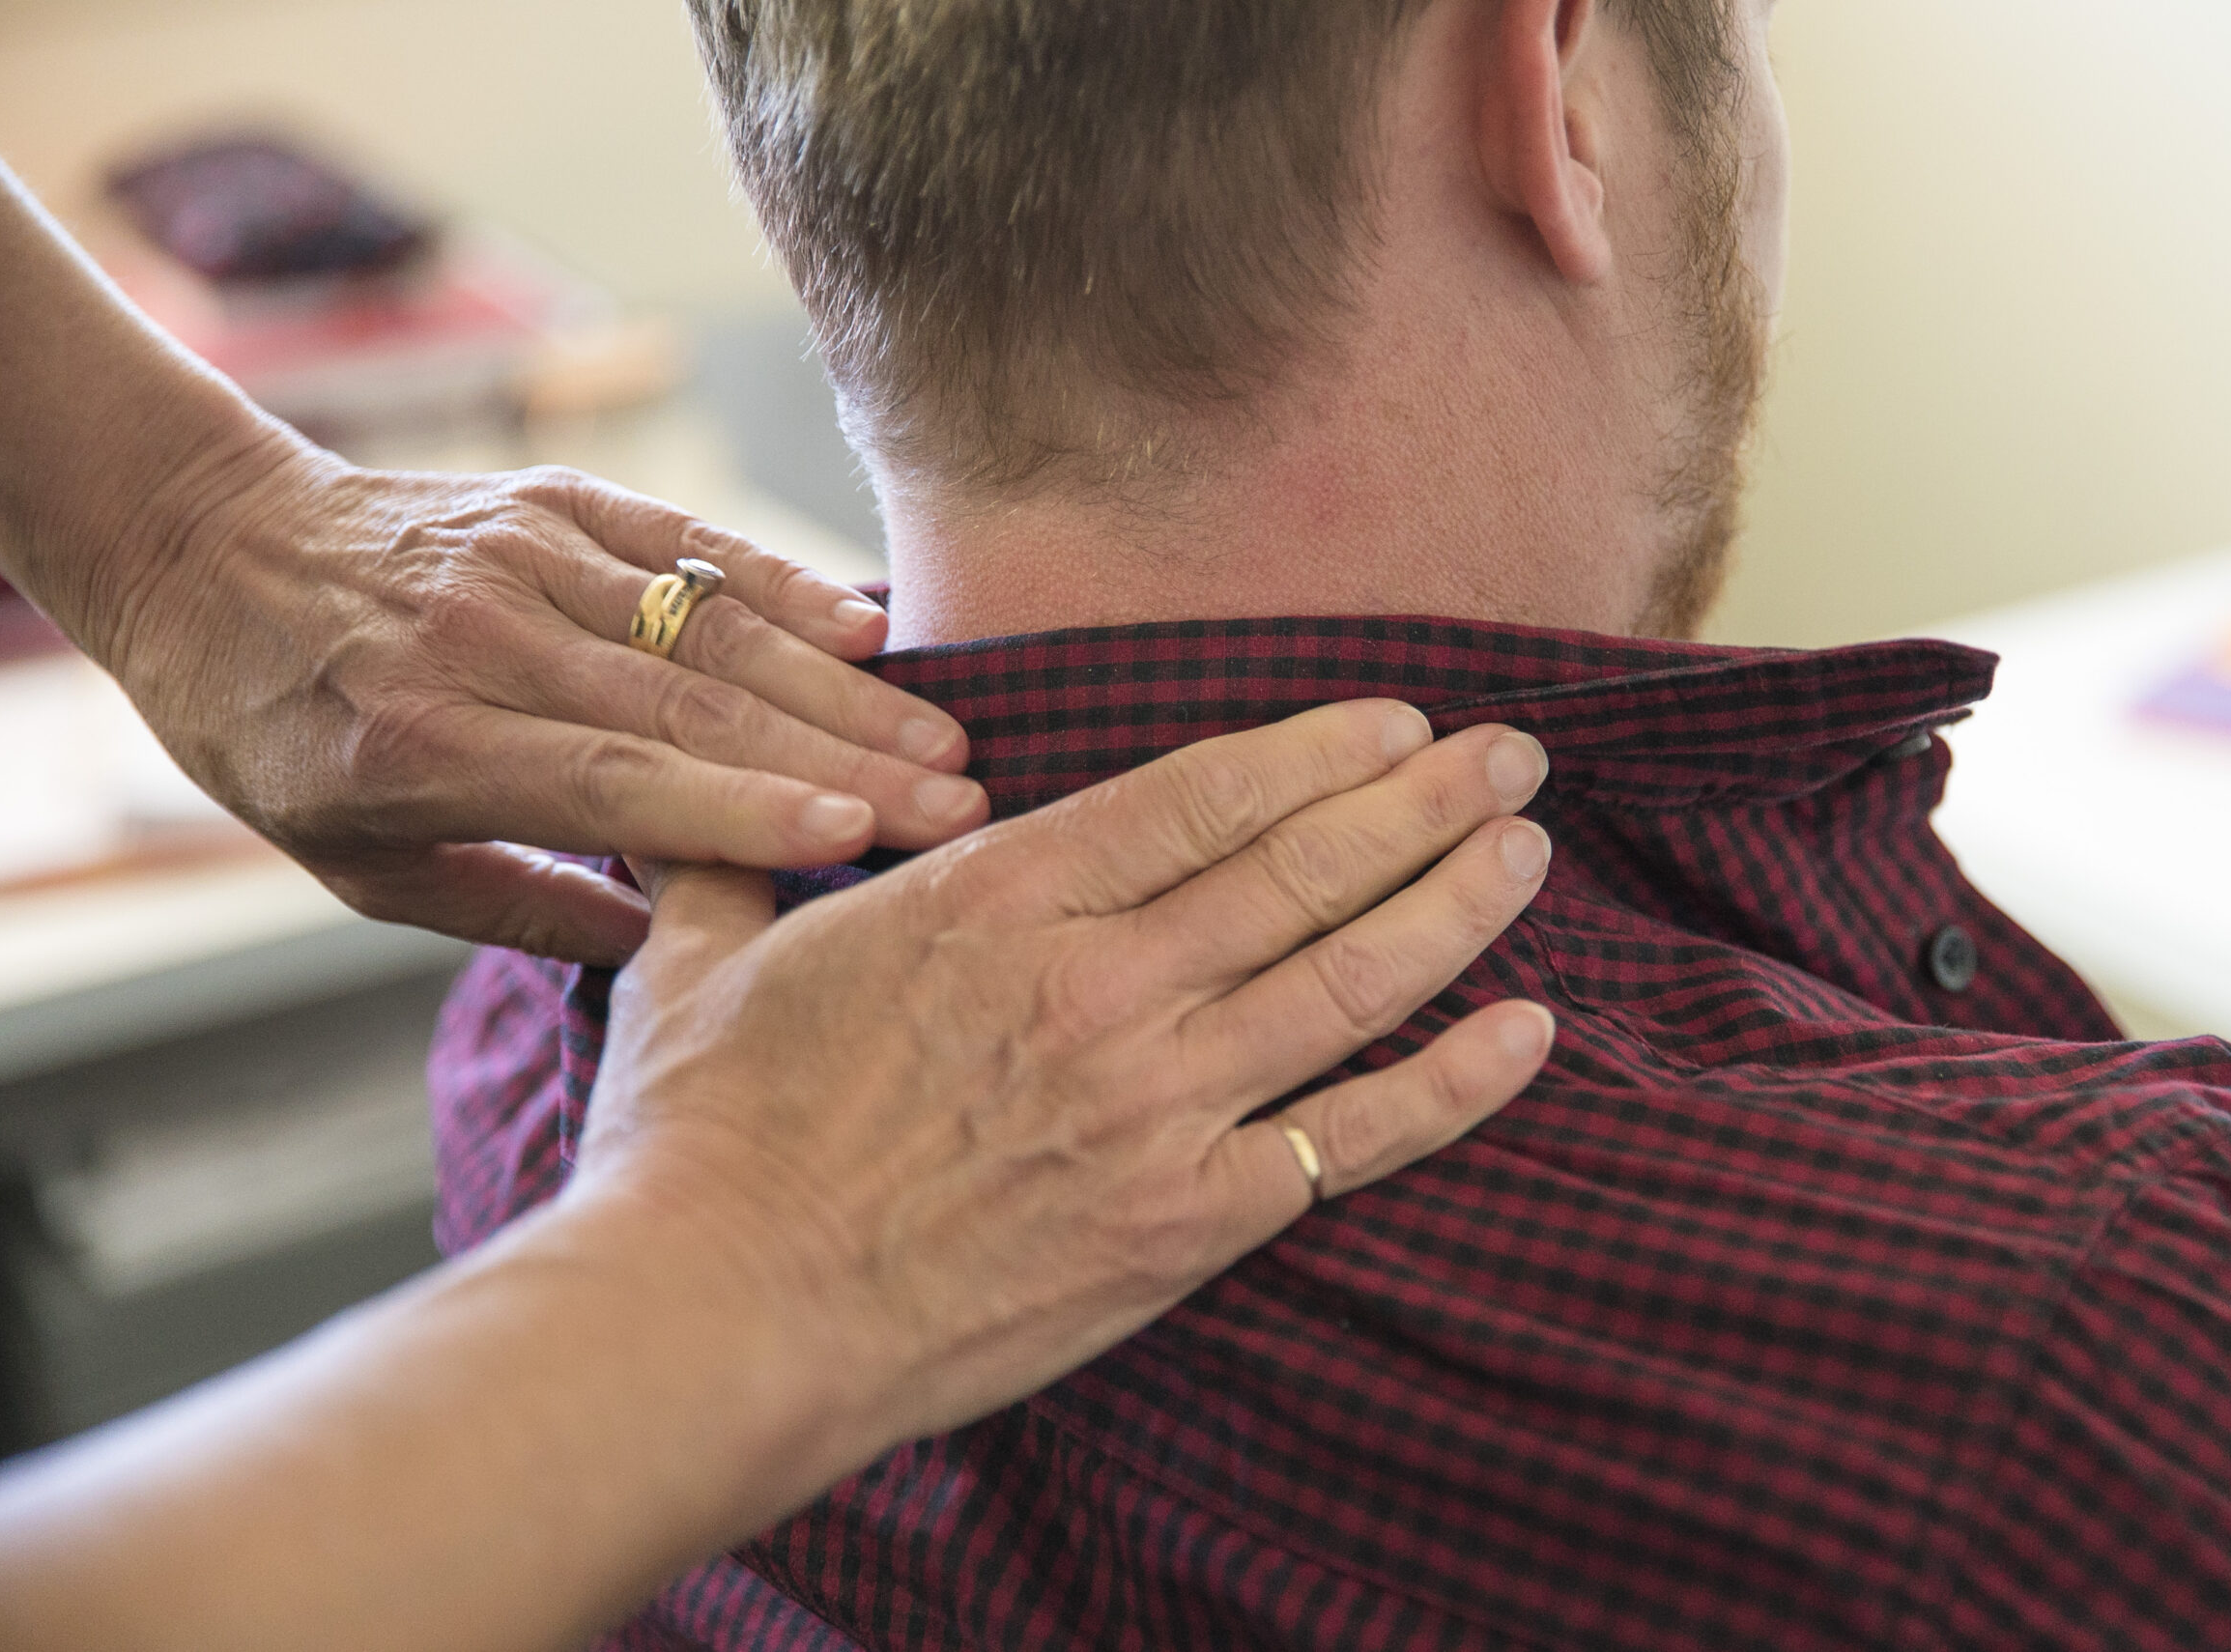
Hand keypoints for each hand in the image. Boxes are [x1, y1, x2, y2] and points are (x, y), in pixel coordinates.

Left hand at [104, 433, 988, 964]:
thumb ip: (510, 905)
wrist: (205, 547)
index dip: (742, 808)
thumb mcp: (352, 859)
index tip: (859, 840)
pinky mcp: (552, 498)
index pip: (614, 780)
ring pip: (707, 624)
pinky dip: (780, 580)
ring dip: (839, 685)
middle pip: (690, 703)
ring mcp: (520, 555)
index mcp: (420, 743)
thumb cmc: (281, 730)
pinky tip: (864, 625)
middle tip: (956, 805)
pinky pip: (685, 542)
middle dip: (839, 757)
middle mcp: (479, 639)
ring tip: (944, 737)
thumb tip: (665, 943)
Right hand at [579, 699, 1557, 1481]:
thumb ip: (745, 851)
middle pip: (1302, 868)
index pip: (1201, 794)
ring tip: (1528, 851)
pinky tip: (1527, 1035)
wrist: (718, 1315)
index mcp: (996, 897)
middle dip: (1423, 803)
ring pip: (1348, 981)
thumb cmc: (702, 1137)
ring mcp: (1155, 1103)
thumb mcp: (705, 951)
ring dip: (1454, 907)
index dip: (1319, 750)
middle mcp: (1100, 983)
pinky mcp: (1185, 1220)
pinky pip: (1350, 1141)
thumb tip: (753, 791)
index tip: (1397, 722)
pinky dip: (1452, 1087)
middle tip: (1511, 757)